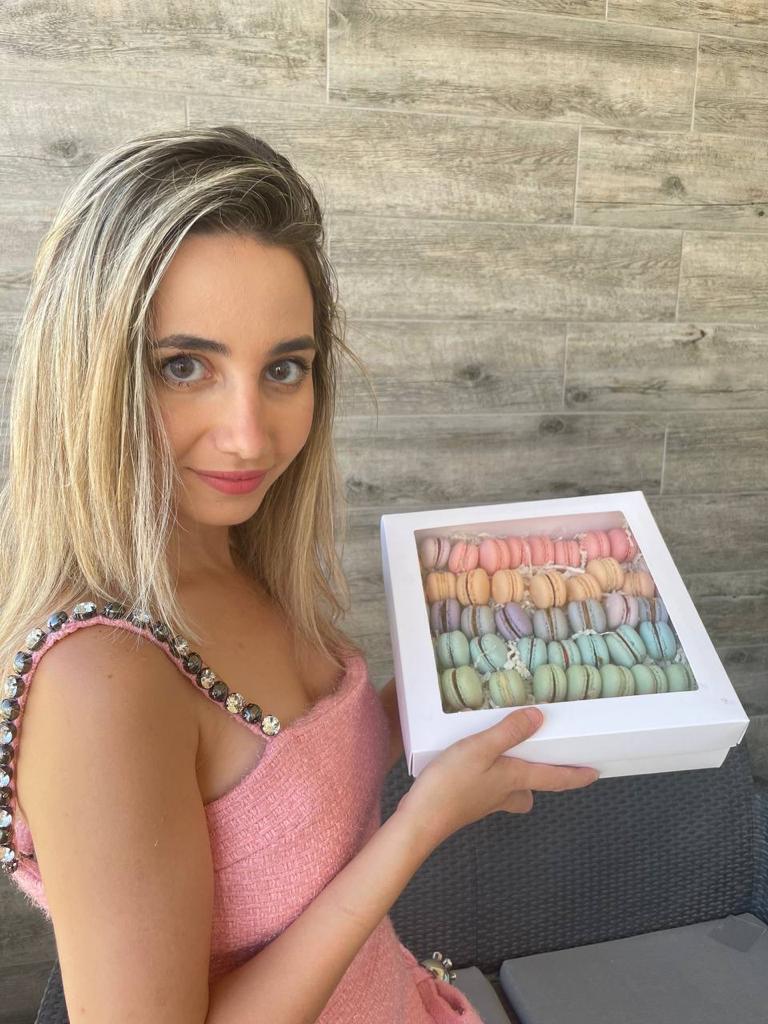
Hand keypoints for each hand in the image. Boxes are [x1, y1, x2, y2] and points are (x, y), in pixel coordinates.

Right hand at [397, 706, 598, 852]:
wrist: (420, 820)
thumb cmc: (451, 785)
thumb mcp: (480, 749)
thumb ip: (509, 732)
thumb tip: (539, 717)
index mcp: (515, 780)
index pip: (554, 779)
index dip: (575, 776)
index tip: (594, 773)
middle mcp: (503, 794)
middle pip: (530, 791)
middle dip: (539, 780)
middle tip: (543, 761)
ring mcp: (483, 801)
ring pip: (509, 792)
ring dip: (513, 778)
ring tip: (506, 754)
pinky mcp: (465, 802)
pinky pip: (487, 789)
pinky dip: (488, 776)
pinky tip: (473, 763)